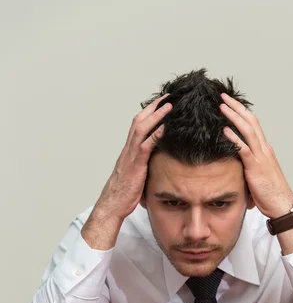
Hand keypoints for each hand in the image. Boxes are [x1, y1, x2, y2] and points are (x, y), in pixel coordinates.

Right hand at [94, 94, 172, 221]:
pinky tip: (165, 128)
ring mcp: (131, 156)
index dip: (149, 113)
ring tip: (169, 106)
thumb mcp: (136, 175)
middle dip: (153, 107)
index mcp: (128, 151)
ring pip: (141, 129)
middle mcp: (128, 149)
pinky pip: (145, 146)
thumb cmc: (124, 193)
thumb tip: (158, 161)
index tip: (161, 103)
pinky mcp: (135, 166)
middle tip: (168, 97)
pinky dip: (155, 135)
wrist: (112, 205)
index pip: (138, 125)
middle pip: (139, 121)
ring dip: (156, 116)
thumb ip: (144, 165)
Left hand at [220, 93, 292, 219]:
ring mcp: (261, 157)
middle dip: (237, 107)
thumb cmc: (271, 194)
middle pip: (250, 121)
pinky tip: (224, 130)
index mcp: (265, 150)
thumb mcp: (258, 176)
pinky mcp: (256, 167)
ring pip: (247, 130)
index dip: (242, 112)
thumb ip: (249, 166)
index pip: (254, 125)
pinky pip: (244, 149)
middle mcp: (264, 149)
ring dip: (234, 117)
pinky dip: (234, 138)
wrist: (282, 205)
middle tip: (224, 97)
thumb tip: (236, 166)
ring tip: (222, 107)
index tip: (231, 104)